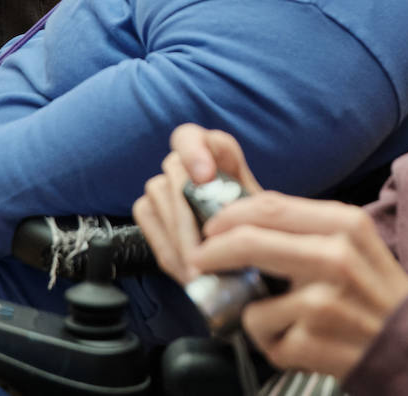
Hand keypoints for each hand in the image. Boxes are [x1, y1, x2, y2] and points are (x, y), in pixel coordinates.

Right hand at [133, 124, 261, 285]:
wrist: (244, 247)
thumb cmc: (253, 225)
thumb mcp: (260, 213)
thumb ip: (250, 205)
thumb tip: (231, 218)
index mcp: (215, 152)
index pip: (193, 137)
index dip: (195, 152)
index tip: (204, 177)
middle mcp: (185, 162)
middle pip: (176, 174)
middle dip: (187, 219)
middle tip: (201, 253)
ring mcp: (164, 182)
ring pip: (159, 197)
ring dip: (179, 241)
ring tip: (199, 270)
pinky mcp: (148, 207)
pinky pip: (148, 221)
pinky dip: (169, 251)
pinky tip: (187, 271)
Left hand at [192, 194, 407, 379]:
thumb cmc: (375, 293)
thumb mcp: (354, 244)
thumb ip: (306, 229)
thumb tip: (242, 222)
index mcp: (346, 223)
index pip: (270, 206)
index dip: (230, 215)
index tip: (211, 227)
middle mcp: (336, 256)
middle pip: (249, 241)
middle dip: (212, 253)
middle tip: (200, 262)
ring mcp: (324, 301)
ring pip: (252, 300)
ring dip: (252, 313)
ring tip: (282, 319)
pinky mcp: (314, 340)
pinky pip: (265, 338)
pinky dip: (274, 345)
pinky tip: (302, 343)